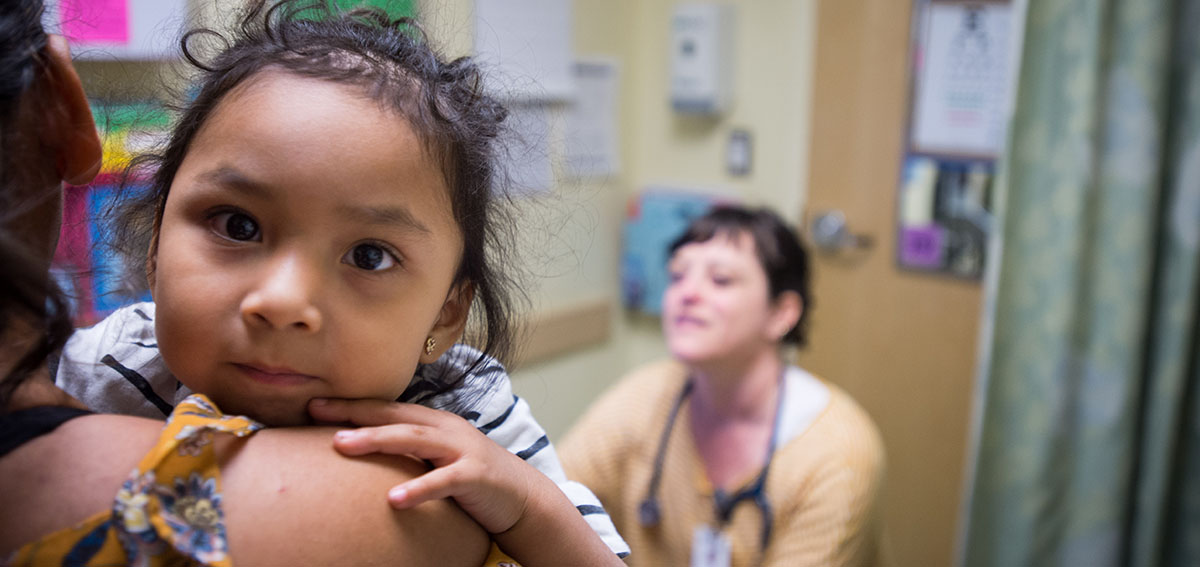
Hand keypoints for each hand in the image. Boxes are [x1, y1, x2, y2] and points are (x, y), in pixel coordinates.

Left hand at [308, 398, 540, 534]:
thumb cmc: (473, 481)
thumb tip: (363, 454)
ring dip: (376, 439)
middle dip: (353, 413)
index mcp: (434, 424)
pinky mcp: (475, 476)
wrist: (524, 499)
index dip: (351, 406)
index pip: (386, 410)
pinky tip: (393, 501)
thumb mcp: (437, 461)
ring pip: (413, 439)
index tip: (312, 407)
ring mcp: (461, 450)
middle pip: (394, 416)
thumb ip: (408, 454)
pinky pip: (442, 482)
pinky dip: (418, 489)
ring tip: (342, 446)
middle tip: (315, 412)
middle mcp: (445, 430)